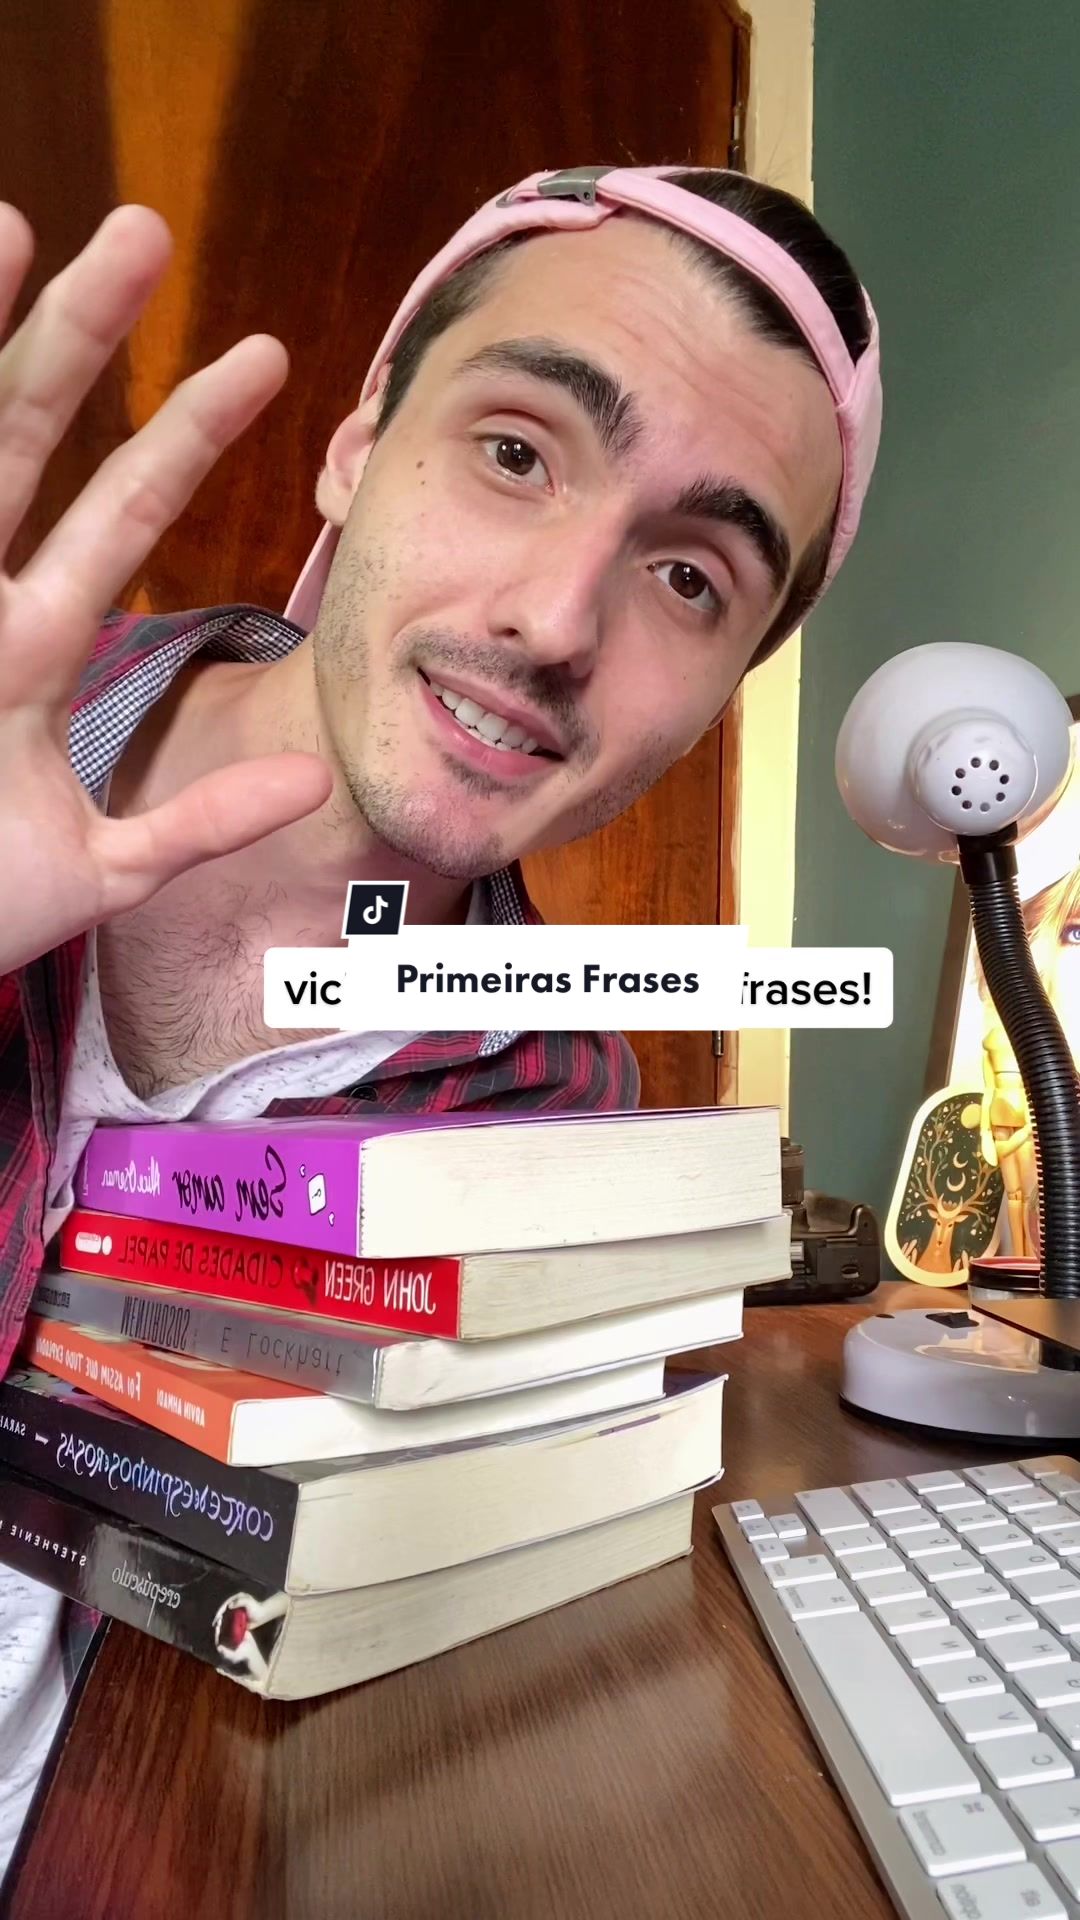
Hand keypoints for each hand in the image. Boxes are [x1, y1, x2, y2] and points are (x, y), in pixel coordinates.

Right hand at [0, 202, 331, 976]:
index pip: (116, 511)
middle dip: (80, 336)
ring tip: (8, 223)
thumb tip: (313, 781)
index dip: (182, 434)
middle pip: (23, 439)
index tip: (264, 359)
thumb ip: (202, 821)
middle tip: (144, 229)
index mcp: (31, 648)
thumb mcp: (104, 869)